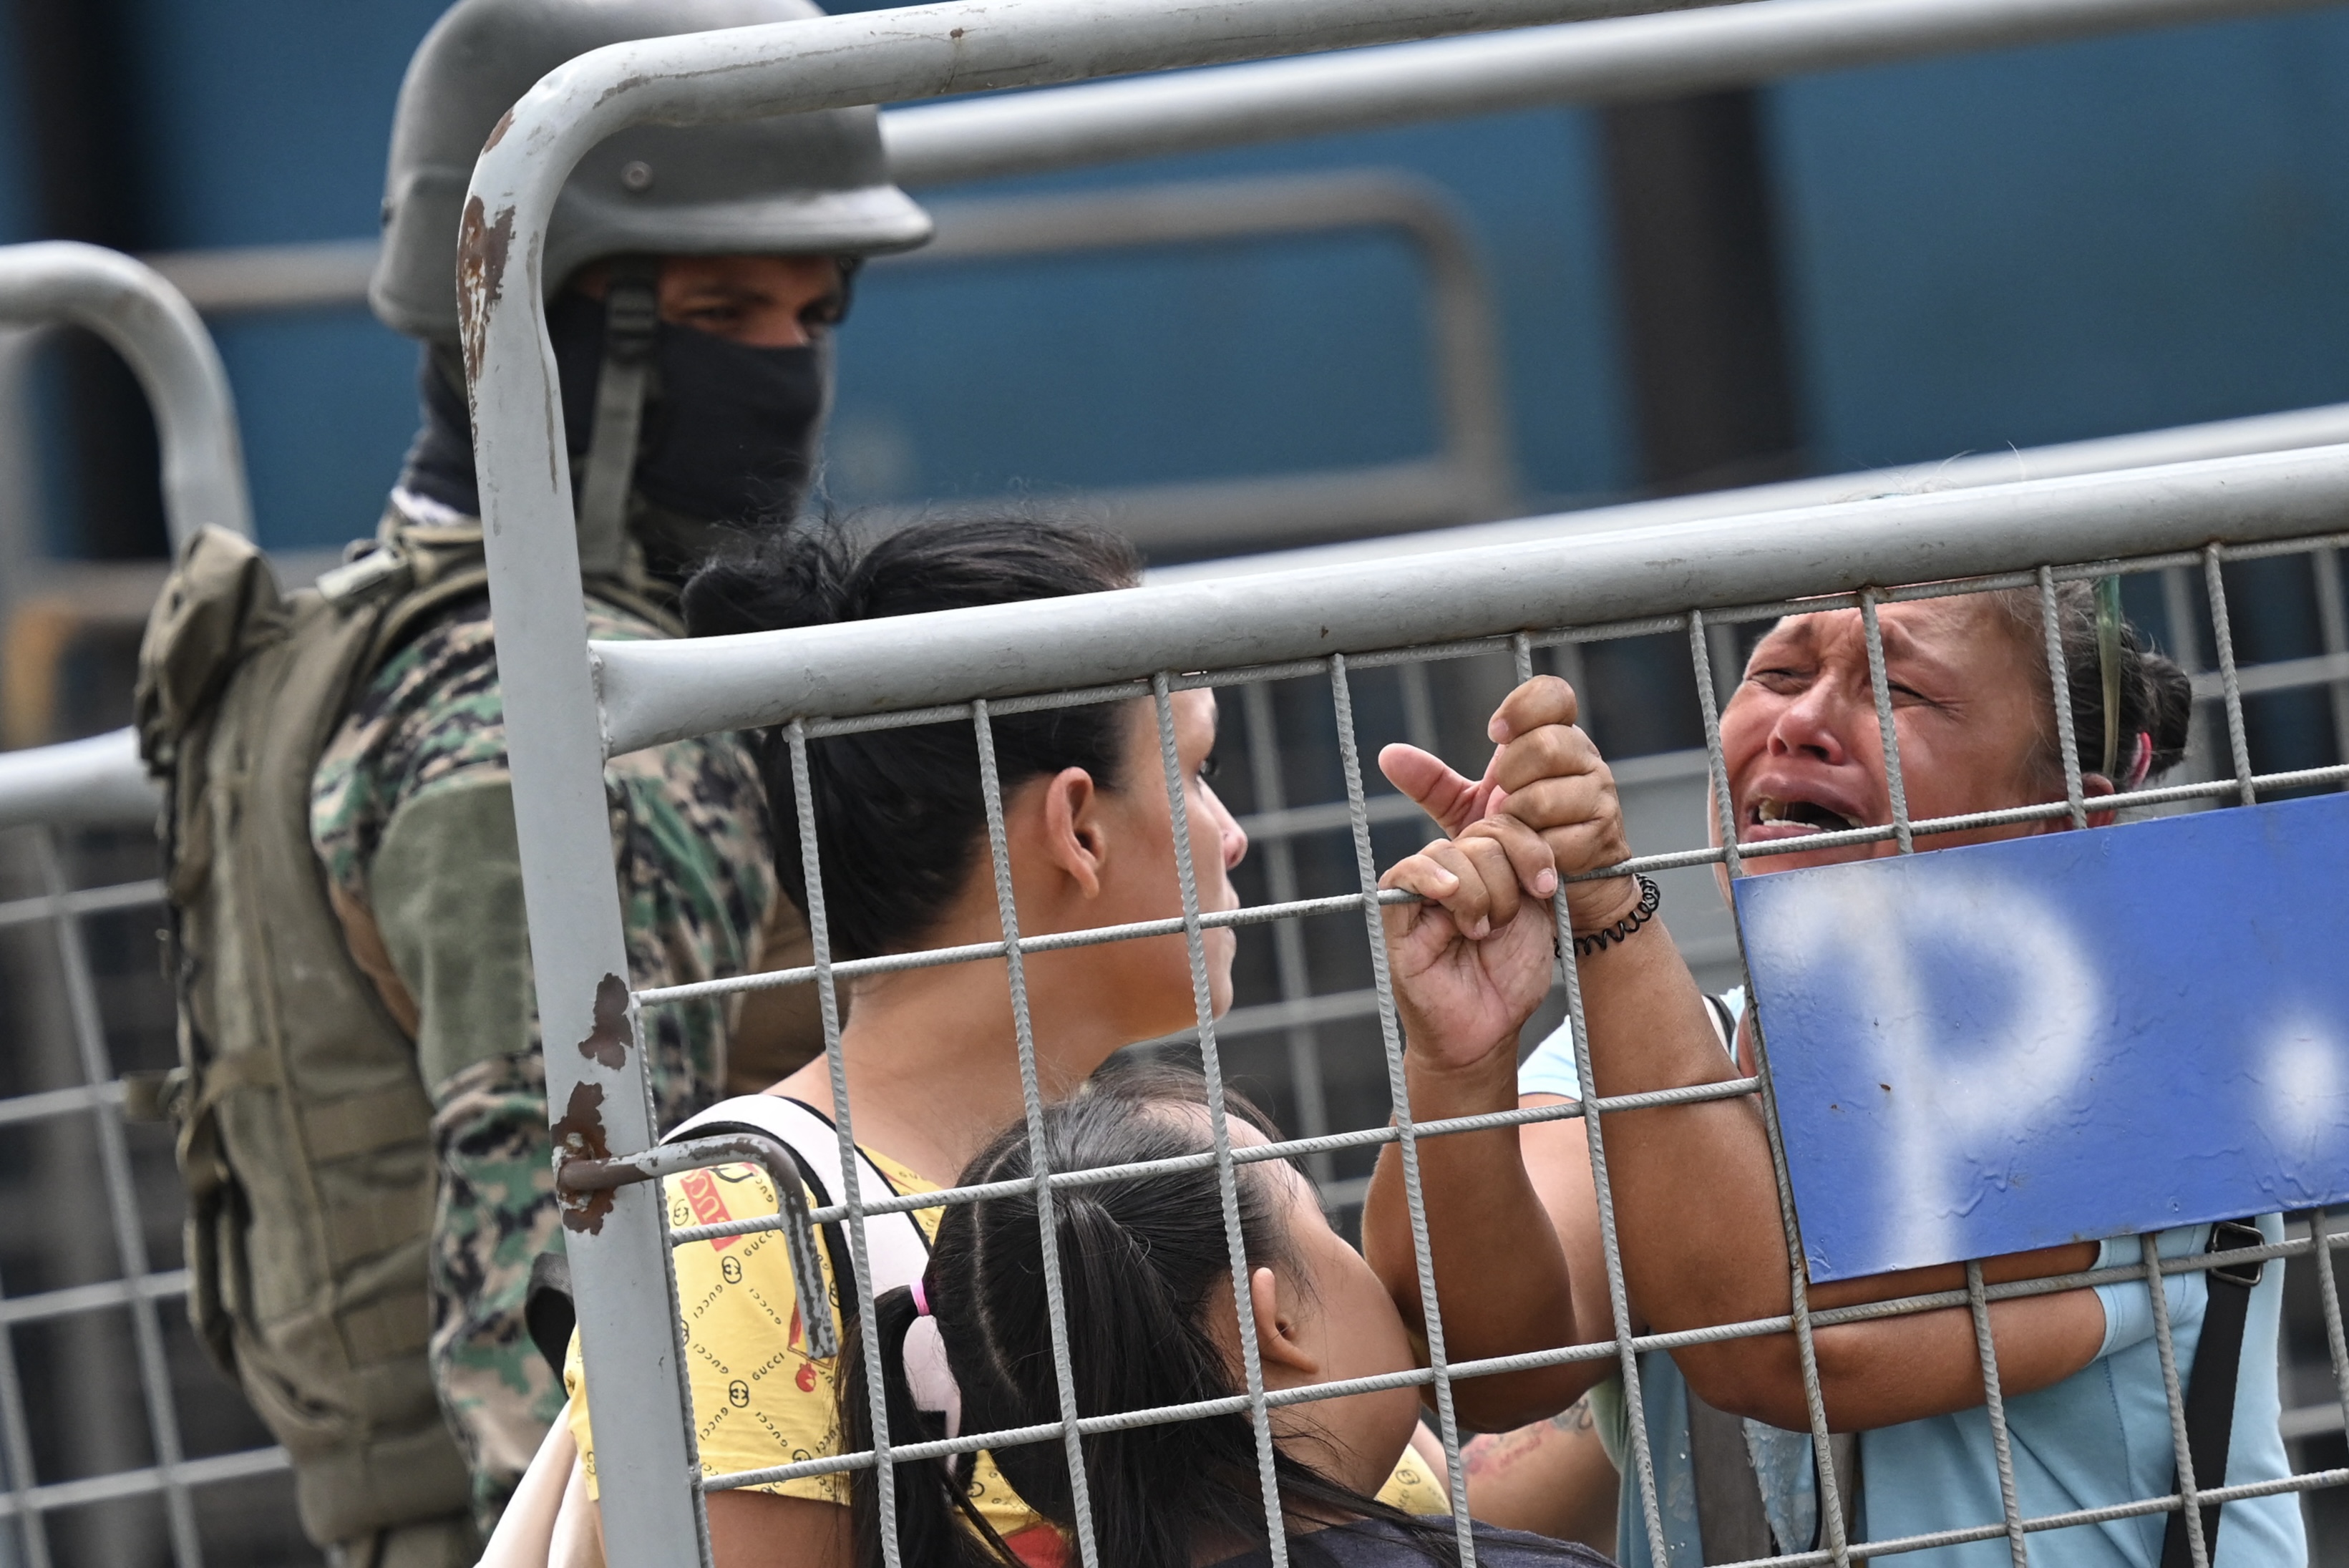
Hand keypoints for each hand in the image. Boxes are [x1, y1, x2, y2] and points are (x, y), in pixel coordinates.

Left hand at [1379, 676, 1639, 932]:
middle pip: (1546, 744)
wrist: (1566, 891)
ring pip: (1548, 795)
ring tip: (1514, 831)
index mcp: (1555, 740)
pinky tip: (1533, 858)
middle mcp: (1585, 759)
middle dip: (1510, 776)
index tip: (1494, 735)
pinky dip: (1535, 852)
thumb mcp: (1470, 811)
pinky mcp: (1604, 836)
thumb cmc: (1518, 840)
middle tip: (1500, 800)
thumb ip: (1434, 783)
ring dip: (1518, 819)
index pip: (1554, 695)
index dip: (1523, 707)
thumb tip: (1389, 755)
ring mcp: (1600, 796)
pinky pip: (1560, 838)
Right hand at [1379, 816, 1558, 1072]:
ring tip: (1481, 931)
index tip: (1546, 888)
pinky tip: (1450, 893)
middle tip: (1505, 924)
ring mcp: (1423, 890)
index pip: (1506, 822)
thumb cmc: (1510, 977)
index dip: (1531, 848)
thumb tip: (1530, 825)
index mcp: (1490, 865)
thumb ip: (1531, 870)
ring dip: (1480, 894)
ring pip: (1452, 853)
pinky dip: (1430, 876)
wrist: (1487, 1030)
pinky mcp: (1396, 914)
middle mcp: (1456, 870)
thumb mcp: (1536, 915)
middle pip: (1483, 835)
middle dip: (1507, 880)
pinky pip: (1405, 873)